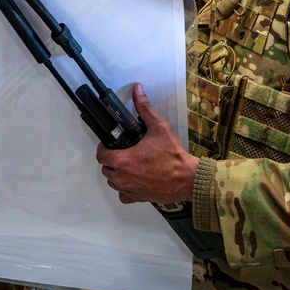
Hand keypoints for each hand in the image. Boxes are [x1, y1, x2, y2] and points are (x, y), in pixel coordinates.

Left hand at [96, 83, 198, 203]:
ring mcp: (130, 189)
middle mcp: (123, 177)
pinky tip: (133, 180)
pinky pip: (124, 195)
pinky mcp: (138, 198)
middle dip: (111, 160)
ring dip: (117, 174)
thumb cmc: (173, 156)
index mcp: (123, 160)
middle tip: (122, 152)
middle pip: (106, 169)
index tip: (110, 144)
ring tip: (128, 164)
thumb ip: (145, 108)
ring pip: (113, 182)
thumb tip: (138, 91)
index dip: (104, 148)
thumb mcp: (158, 127)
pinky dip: (125, 189)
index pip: (101, 155)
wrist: (188, 178)